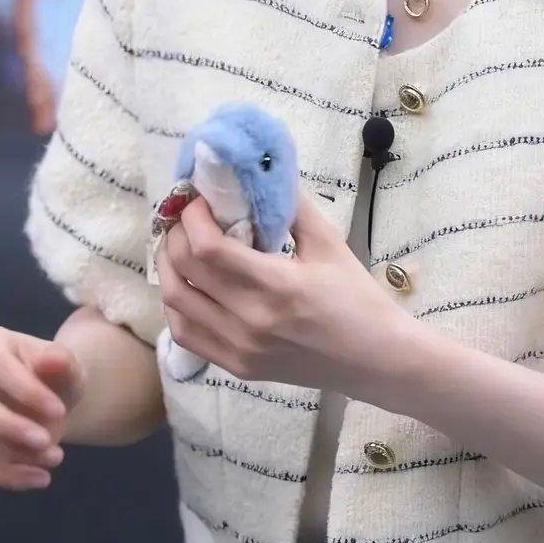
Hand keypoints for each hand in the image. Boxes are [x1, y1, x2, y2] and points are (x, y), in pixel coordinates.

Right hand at [0, 326, 84, 491]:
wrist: (52, 398)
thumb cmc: (57, 374)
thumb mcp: (69, 365)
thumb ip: (62, 360)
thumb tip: (53, 359)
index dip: (26, 391)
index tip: (60, 411)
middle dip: (9, 427)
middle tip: (46, 441)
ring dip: (15, 454)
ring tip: (55, 457)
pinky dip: (8, 475)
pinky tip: (39, 478)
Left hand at [155, 189, 414, 396]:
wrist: (375, 358)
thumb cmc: (356, 296)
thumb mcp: (328, 243)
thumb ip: (291, 206)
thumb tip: (258, 175)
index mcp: (275, 286)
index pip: (207, 248)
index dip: (193, 217)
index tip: (200, 198)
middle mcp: (248, 321)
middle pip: (184, 271)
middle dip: (175, 234)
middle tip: (186, 215)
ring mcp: (238, 349)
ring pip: (175, 303)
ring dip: (168, 267)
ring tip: (179, 244)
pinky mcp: (236, 366)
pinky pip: (186, 333)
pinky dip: (176, 304)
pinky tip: (187, 283)